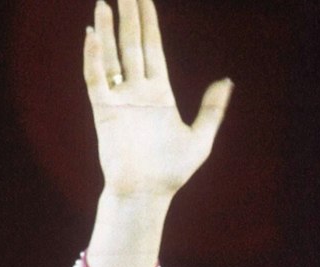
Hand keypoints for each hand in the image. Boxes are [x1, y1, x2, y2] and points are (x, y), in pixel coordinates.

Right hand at [84, 0, 230, 202]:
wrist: (146, 195)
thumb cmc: (171, 172)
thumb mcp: (201, 139)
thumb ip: (212, 109)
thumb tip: (226, 82)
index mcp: (159, 92)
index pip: (153, 48)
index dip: (149, 22)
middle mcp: (137, 90)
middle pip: (132, 44)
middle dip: (129, 15)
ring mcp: (120, 99)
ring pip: (112, 56)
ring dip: (109, 29)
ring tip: (104, 2)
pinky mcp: (104, 112)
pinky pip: (96, 79)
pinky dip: (93, 57)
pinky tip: (93, 35)